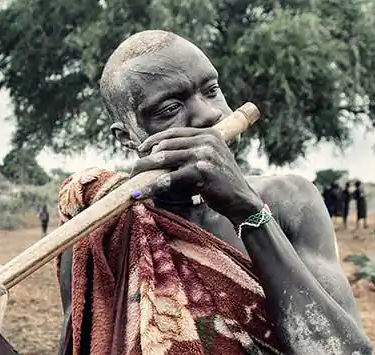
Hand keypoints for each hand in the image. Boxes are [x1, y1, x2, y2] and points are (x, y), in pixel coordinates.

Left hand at [129, 127, 262, 221]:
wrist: (242, 200)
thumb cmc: (222, 184)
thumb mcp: (209, 160)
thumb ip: (190, 153)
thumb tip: (159, 156)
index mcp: (208, 134)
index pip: (174, 133)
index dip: (154, 140)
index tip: (141, 149)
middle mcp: (206, 140)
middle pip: (165, 145)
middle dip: (146, 158)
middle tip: (133, 171)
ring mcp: (203, 154)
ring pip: (164, 159)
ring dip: (144, 171)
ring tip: (133, 182)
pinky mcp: (200, 171)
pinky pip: (168, 179)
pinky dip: (151, 187)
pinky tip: (140, 194)